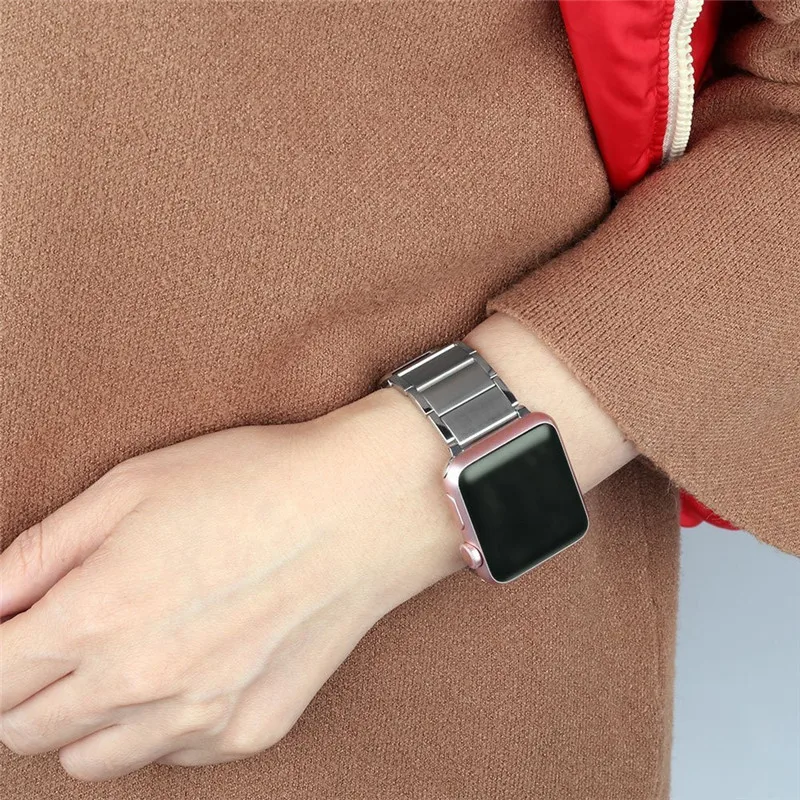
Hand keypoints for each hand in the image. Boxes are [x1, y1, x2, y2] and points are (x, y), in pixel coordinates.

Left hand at [0, 388, 463, 779]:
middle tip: (65, 633)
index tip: (11, 631)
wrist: (359, 508)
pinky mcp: (248, 731)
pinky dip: (161, 722)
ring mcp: (199, 718)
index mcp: (96, 616)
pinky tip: (196, 662)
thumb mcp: (133, 486)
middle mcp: (140, 685)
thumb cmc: (250, 482)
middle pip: (25, 730)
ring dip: (86, 715)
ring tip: (128, 652)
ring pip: (91, 759)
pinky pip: (172, 753)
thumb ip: (40, 551)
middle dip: (25, 686)